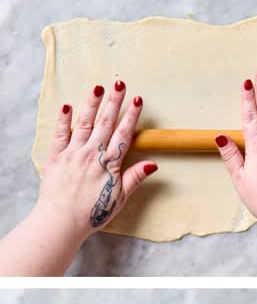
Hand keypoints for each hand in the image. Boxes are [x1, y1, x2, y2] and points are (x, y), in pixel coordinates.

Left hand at [36, 81, 156, 243]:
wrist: (62, 221)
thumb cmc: (92, 213)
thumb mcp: (120, 198)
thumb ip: (135, 178)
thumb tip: (152, 164)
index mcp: (109, 164)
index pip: (123, 134)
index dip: (131, 116)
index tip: (137, 100)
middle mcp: (91, 154)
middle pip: (105, 123)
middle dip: (114, 102)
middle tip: (120, 83)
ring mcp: (73, 153)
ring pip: (84, 123)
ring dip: (92, 104)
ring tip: (99, 88)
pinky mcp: (56, 156)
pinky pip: (60, 133)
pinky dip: (64, 119)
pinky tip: (68, 106)